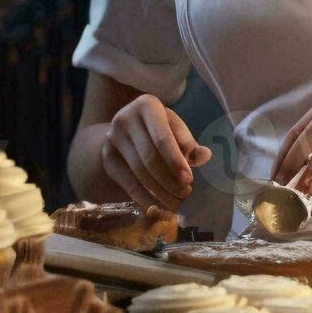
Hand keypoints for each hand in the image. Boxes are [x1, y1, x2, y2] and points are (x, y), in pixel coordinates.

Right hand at [100, 93, 211, 218]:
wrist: (128, 128)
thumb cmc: (160, 127)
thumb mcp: (175, 127)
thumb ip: (188, 142)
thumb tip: (203, 156)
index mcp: (147, 105)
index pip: (162, 137)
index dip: (176, 160)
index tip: (189, 179)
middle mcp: (125, 119)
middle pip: (149, 157)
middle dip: (169, 179)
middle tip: (185, 193)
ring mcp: (112, 138)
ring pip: (138, 172)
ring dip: (159, 191)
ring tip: (176, 203)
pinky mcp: (107, 158)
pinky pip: (127, 182)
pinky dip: (144, 197)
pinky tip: (158, 207)